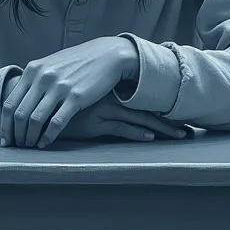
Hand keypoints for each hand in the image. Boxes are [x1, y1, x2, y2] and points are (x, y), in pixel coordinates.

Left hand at [0, 37, 135, 148]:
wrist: (107, 54)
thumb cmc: (78, 62)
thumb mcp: (51, 64)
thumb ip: (35, 79)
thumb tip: (21, 100)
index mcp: (33, 70)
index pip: (10, 103)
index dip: (5, 125)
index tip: (5, 139)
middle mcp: (43, 77)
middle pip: (19, 114)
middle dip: (16, 134)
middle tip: (18, 146)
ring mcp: (59, 87)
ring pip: (35, 120)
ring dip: (29, 137)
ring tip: (30, 146)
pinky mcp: (76, 97)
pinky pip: (56, 122)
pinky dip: (47, 136)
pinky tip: (45, 143)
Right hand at [57, 92, 189, 143]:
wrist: (40, 108)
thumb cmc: (63, 108)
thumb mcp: (86, 105)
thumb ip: (101, 106)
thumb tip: (120, 115)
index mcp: (110, 92)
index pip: (143, 102)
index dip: (162, 113)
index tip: (181, 121)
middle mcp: (110, 99)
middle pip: (147, 112)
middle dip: (168, 124)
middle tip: (188, 132)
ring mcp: (103, 110)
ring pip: (139, 119)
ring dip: (161, 129)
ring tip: (179, 135)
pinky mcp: (94, 122)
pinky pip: (120, 128)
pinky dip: (136, 133)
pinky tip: (149, 137)